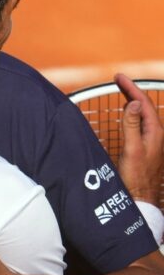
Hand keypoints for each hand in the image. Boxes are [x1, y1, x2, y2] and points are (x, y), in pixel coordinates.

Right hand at [115, 73, 163, 204]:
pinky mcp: (148, 145)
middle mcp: (157, 134)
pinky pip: (141, 122)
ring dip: (132, 100)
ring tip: (122, 91)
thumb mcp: (132, 148)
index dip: (131, 88)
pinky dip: (133, 112)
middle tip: (118, 80)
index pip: (143, 103)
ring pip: (143, 113)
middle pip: (145, 106)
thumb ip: (132, 125)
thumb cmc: (136, 176)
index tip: (118, 77)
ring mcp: (153, 140)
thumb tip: (132, 104)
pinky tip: (128, 113)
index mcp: (155, 132)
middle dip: (132, 91)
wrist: (141, 197)